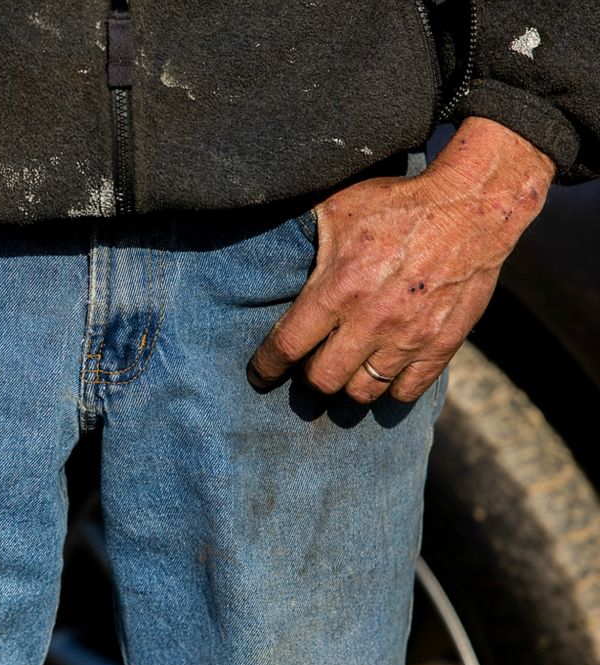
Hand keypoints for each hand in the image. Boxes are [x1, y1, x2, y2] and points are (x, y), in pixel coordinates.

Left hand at [248, 117, 554, 403]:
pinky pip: (405, 391)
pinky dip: (388, 390)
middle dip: (308, 378)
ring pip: (361, 392)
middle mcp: (370, 321)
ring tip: (344, 371)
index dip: (266, 367)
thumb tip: (266, 247)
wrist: (471, 208)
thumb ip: (301, 236)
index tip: (261, 375)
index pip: (287, 346)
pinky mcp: (440, 345)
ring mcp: (408, 337)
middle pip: (322, 380)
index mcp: (338, 289)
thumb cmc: (397, 204)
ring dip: (347, 386)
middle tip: (308, 366)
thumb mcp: (336, 208)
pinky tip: (380, 373)